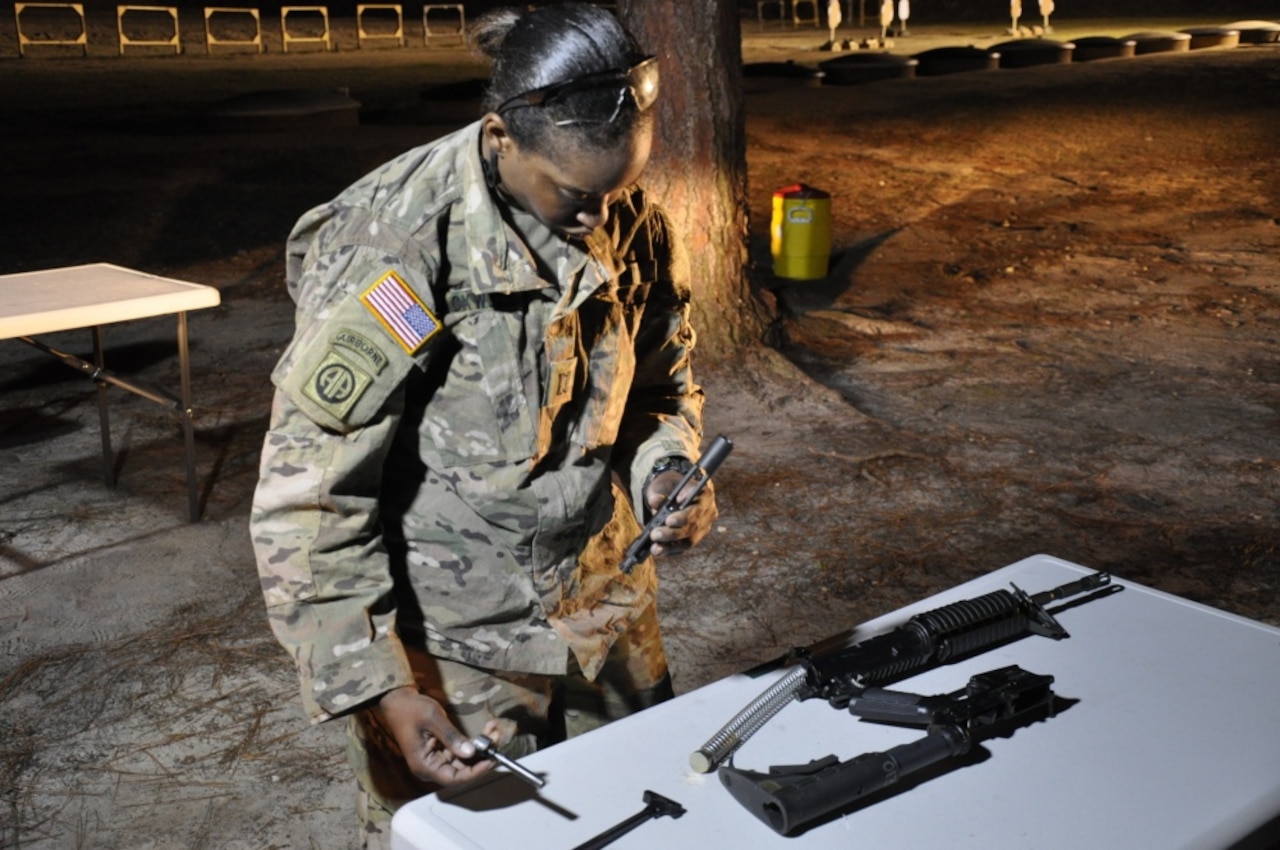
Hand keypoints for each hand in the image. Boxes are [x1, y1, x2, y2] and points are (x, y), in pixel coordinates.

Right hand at [377, 687, 500, 786]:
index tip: (490, 760)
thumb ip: (451, 737)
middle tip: (497, 739)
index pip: (453, 779)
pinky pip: (461, 752)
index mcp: (424, 766)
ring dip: (480, 747)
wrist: (398, 700)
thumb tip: (470, 752)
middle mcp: (431, 767)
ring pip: (464, 761)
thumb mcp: (432, 719)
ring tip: (493, 730)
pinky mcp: (442, 750)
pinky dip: (473, 742)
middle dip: (482, 757)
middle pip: (462, 772)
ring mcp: (436, 759)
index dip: (474, 773)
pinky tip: (485, 730)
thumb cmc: (410, 710)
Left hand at [643, 469, 717, 558]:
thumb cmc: (670, 487)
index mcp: (705, 496)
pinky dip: (670, 550)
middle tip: (654, 534)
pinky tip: (658, 551)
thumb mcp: (663, 485)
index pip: (697, 509)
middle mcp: (708, 513)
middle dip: (672, 534)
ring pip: (689, 541)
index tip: (668, 520)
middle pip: (693, 528)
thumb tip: (654, 501)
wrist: (674, 494)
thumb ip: (658, 493)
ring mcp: (703, 528)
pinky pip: (683, 548)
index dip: (683, 517)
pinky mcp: (695, 539)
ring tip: (655, 548)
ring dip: (670, 546)